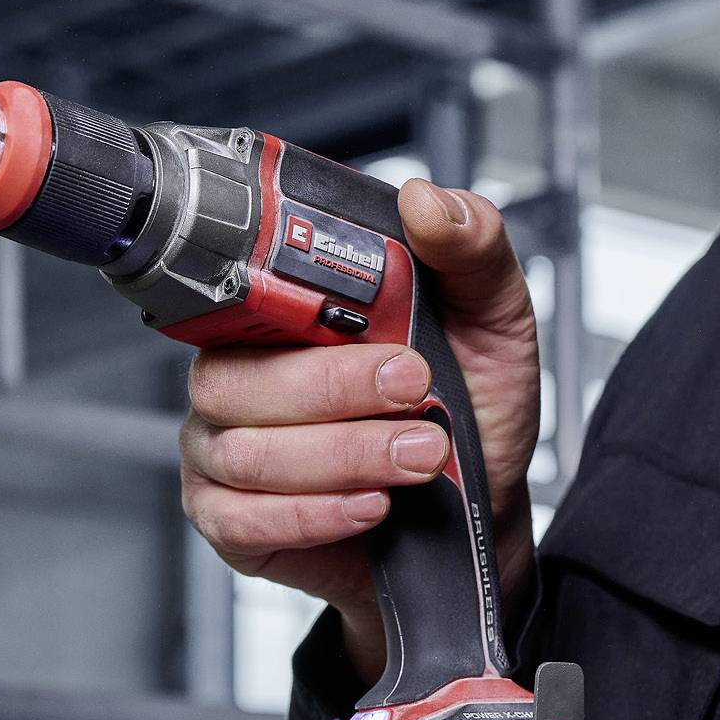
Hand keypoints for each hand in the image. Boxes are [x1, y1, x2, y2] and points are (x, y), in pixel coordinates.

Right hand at [179, 180, 540, 685]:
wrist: (483, 507)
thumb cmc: (475, 411)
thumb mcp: (494, 321)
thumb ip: (471, 252)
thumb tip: (426, 200)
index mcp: (288, 316)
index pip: (245, 294)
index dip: (298, 307)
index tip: (388, 330)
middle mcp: (244, 375)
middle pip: (233, 379)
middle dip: (336, 391)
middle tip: (415, 392)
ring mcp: (226, 450)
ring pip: (245, 452)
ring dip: (344, 456)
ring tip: (418, 455)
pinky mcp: (231, 520)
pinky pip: (240, 519)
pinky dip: (314, 514)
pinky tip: (369, 504)